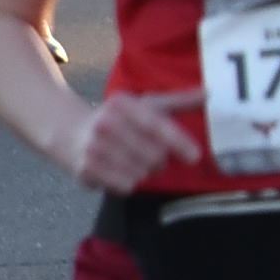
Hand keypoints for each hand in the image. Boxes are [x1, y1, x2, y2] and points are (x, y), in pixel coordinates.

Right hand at [68, 83, 204, 191]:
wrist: (70, 132)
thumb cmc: (118, 118)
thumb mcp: (145, 104)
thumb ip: (178, 101)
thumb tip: (210, 93)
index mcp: (123, 104)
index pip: (157, 126)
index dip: (178, 142)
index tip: (195, 157)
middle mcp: (107, 124)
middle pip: (154, 156)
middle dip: (158, 160)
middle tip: (147, 153)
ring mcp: (95, 147)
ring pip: (141, 174)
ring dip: (142, 172)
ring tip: (129, 159)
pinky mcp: (86, 168)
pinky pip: (125, 186)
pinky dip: (126, 182)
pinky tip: (116, 169)